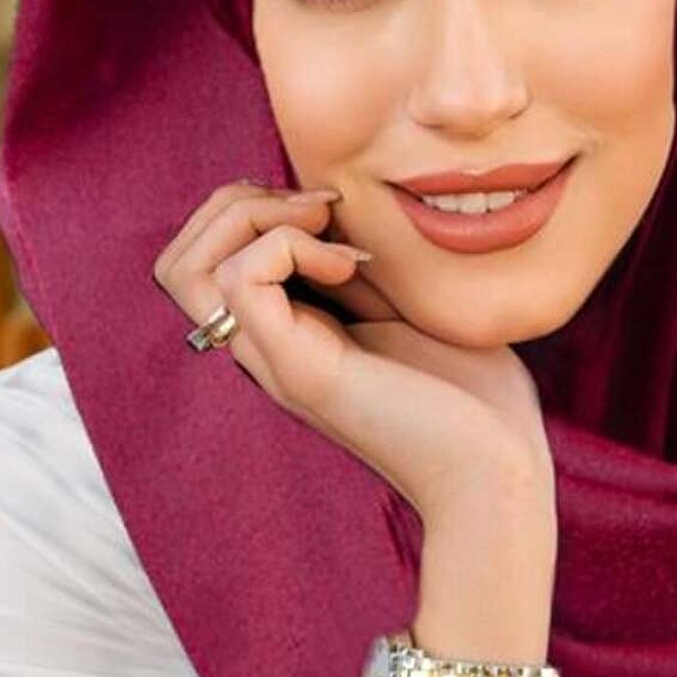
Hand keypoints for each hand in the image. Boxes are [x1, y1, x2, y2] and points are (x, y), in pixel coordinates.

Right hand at [151, 180, 557, 525]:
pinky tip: (348, 266)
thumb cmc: (475, 399)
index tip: (332, 209)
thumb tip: (327, 204)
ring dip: (253, 218)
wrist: (499, 473)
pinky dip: (289, 247)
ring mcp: (275, 362)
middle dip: (236, 203)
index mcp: (286, 335)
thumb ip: (357, 265)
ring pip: (186, 269)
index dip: (251, 208)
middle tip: (319, 208)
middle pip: (177, 261)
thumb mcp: (408, 305)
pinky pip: (241, 280)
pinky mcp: (300, 370)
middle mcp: (265, 350)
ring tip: (326, 228)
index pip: (206, 259)